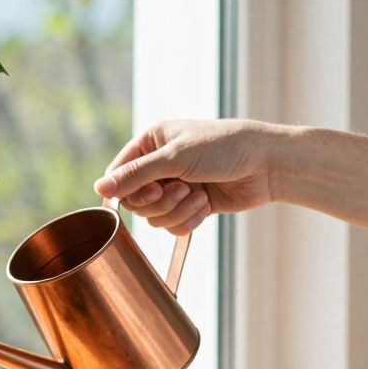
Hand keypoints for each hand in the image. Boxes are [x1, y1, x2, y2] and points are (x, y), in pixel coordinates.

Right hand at [94, 119, 283, 233]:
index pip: (118, 175)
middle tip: (181, 190)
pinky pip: (173, 226)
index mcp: (151, 142)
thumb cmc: (224, 148)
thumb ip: (135, 175)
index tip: (150, 190)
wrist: (268, 165)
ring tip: (199, 196)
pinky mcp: (191, 206)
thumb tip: (99, 189)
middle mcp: (159, 164)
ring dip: (177, 211)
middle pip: (134, 201)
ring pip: (154, 217)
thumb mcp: (176, 157)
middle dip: (159, 202)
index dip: (128, 191)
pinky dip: (189, 220)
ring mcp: (175, 186)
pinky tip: (206, 206)